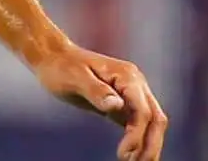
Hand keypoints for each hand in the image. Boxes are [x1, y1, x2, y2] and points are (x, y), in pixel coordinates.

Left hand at [33, 44, 166, 160]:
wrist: (52, 57)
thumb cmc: (61, 67)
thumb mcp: (74, 78)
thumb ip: (96, 91)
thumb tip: (117, 105)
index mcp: (128, 76)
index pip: (142, 111)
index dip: (137, 135)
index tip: (123, 154)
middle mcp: (135, 84)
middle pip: (155, 119)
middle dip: (151, 144)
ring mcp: (131, 94)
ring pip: (150, 124)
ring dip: (147, 145)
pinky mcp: (122, 103)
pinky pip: (138, 124)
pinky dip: (138, 140)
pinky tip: (131, 155)